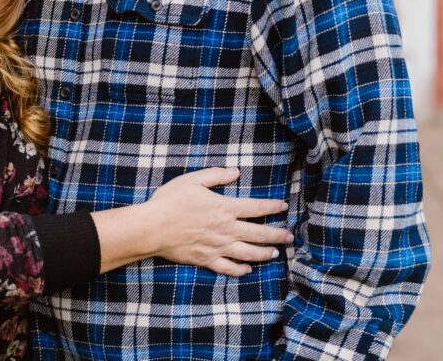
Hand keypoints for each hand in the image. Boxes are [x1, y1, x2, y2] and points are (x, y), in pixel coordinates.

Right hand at [143, 167, 292, 275]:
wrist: (152, 227)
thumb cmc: (170, 201)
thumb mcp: (192, 180)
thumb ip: (216, 175)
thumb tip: (236, 172)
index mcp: (224, 208)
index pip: (256, 207)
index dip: (272, 206)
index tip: (284, 207)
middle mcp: (226, 229)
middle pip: (259, 233)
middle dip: (277, 235)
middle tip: (290, 236)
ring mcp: (218, 247)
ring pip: (249, 253)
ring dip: (265, 253)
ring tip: (275, 253)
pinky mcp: (207, 260)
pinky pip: (229, 268)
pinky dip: (241, 270)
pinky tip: (248, 270)